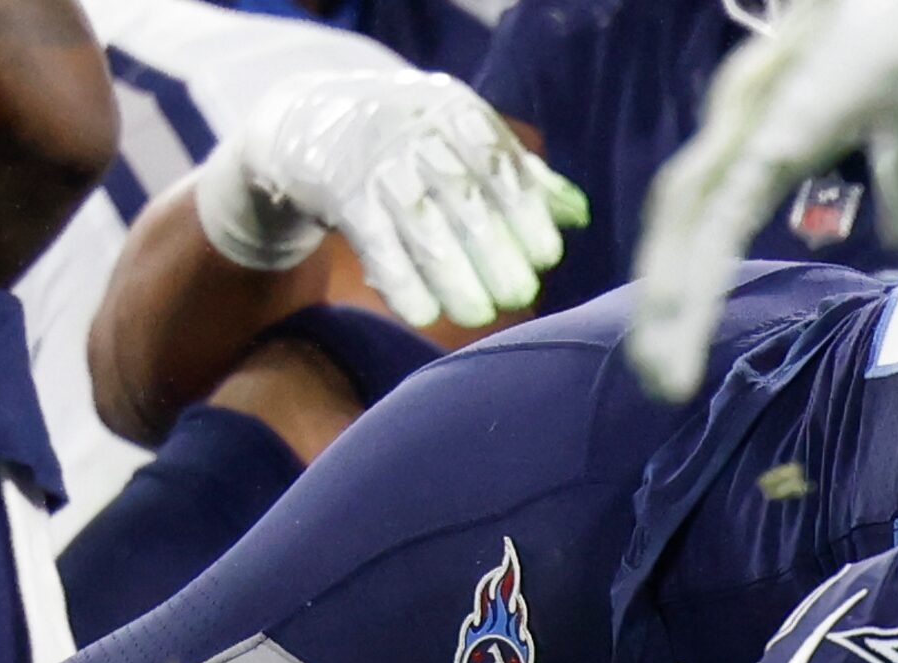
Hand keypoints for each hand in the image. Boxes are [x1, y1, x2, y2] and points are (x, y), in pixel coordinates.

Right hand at [194, 69, 587, 330]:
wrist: (320, 120)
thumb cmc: (419, 140)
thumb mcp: (467, 140)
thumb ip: (521, 174)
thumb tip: (578, 215)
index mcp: (455, 112)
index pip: (497, 160)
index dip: (525, 209)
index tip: (548, 255)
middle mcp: (415, 131)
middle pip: (460, 195)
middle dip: (492, 249)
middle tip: (518, 295)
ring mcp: (375, 163)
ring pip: (418, 223)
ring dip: (450, 274)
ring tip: (477, 314)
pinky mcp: (340, 194)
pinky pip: (373, 242)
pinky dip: (398, 280)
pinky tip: (424, 314)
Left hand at [625, 0, 897, 399]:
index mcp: (773, 141)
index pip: (718, 228)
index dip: (697, 287)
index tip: (686, 356)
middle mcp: (745, 132)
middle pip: (687, 232)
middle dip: (668, 310)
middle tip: (660, 385)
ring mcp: (749, 125)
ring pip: (688, 223)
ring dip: (669, 299)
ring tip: (658, 369)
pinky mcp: (768, 126)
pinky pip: (722, 203)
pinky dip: (694, 260)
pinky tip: (678, 309)